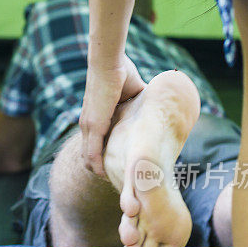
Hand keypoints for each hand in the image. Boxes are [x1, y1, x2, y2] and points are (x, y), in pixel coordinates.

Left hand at [79, 54, 145, 175]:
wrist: (110, 62)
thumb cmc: (121, 71)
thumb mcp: (133, 92)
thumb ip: (142, 101)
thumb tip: (160, 103)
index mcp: (96, 120)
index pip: (96, 147)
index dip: (105, 160)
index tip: (119, 169)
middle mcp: (88, 125)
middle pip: (89, 158)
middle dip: (102, 172)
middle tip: (119, 182)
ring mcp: (88, 126)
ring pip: (89, 159)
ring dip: (100, 173)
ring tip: (115, 184)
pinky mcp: (93, 125)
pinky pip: (92, 154)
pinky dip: (98, 168)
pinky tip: (107, 178)